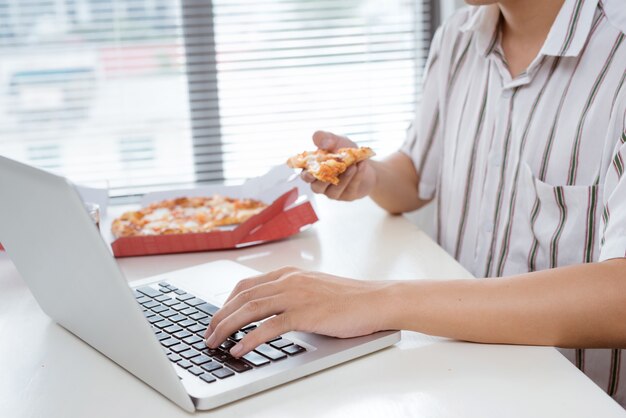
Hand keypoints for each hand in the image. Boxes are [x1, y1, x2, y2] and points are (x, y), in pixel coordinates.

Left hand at [203, 267, 391, 357]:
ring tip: (214, 343)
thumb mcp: (314, 290)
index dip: (226, 303)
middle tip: (208, 335)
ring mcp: (296, 295)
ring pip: (250, 309)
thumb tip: (271, 314)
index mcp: (289, 274)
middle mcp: (288, 280)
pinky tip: (239, 349)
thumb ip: (292, 295)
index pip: (246, 285)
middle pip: (242, 297)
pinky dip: (250, 338)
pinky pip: (269, 326)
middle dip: (219, 317)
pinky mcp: (305, 313)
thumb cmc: (350, 299)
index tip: (217, 318)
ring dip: (227, 327)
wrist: (376, 300)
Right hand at [303, 131, 376, 200]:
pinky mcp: (347, 195)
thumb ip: (326, 138)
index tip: (311, 172)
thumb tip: (322, 141)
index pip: (305, 176)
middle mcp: (320, 184)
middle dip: (325, 179)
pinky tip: (362, 165)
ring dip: (344, 177)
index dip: (307, 175)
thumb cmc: (345, 152)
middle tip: (333, 168)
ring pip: (334, 190)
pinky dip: (356, 176)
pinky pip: (350, 188)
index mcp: (314, 170)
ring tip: (353, 165)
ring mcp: (333, 192)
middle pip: (317, 187)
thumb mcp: (337, 141)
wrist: (364, 162)